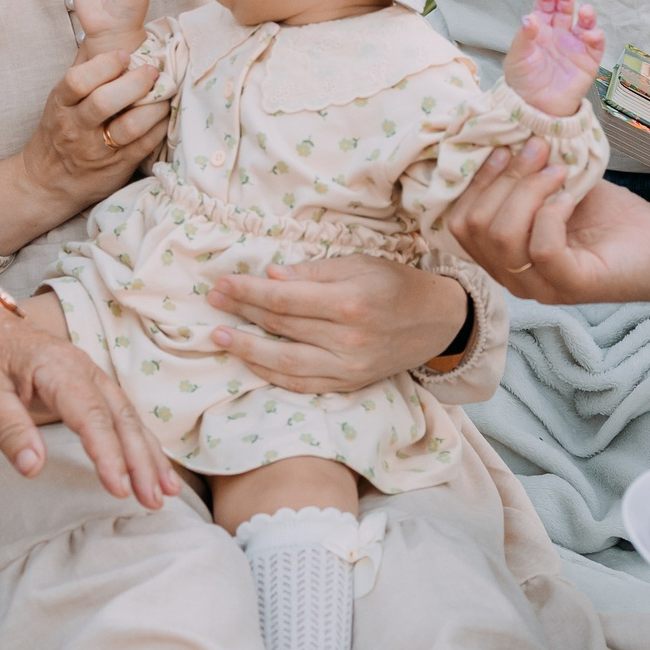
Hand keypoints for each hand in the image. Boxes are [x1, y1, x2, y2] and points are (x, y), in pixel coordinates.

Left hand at [0, 297, 183, 508]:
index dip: (108, 453)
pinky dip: (141, 443)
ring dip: (149, 455)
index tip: (118, 487)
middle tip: (153, 500)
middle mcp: (84, 370)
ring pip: (129, 417)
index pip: (91, 415)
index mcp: (58, 368)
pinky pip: (123, 415)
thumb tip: (34, 468)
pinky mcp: (92, 387)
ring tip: (166, 492)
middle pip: (121, 417)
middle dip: (141, 460)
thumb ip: (8, 429)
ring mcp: (92, 377)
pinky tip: (152, 466)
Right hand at [19, 48, 169, 211]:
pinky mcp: (117, 166)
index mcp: (62, 103)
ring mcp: (96, 149)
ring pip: (128, 127)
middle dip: (133, 83)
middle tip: (153, 71)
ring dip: (152, 106)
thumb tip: (107, 24)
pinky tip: (164, 114)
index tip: (125, 55)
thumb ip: (85, 66)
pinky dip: (159, 127)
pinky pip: (143, 145)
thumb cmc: (61, 128)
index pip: (77, 80)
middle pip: (103, 102)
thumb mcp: (63, 97)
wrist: (47, 181)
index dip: (103, 65)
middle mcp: (76, 126)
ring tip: (165, 93)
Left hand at [204, 256, 470, 391]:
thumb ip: (312, 273)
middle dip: (242, 312)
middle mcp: (348, 339)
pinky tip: (250, 361)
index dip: (247, 291)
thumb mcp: (358, 264)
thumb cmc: (394, 284)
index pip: (284, 298)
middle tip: (213, 301)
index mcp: (349, 301)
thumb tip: (269, 276)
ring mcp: (348, 367)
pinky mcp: (349, 385)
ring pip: (285, 363)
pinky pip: (301, 384)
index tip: (222, 283)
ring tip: (220, 337)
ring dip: (247, 350)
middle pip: (281, 326)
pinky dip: (271, 374)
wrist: (436, 321)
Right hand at [442, 140, 649, 302]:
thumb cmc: (608, 217)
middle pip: (475, 227)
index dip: (476, 180)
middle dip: (503, 179)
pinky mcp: (573, 286)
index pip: (459, 222)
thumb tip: (501, 133)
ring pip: (503, 237)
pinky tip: (570, 198)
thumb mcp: (555, 186)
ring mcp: (540, 287)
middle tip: (538, 149)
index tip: (504, 146)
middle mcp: (512, 277)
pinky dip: (552, 214)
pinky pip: (543, 249)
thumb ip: (524, 172)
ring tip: (558, 170)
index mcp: (500, 254)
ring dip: (528, 190)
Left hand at [505, 0, 604, 115]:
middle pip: (565, 11)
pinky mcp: (588, 61)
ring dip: (586, 15)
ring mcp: (575, 46)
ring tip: (585, 11)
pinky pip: (596, 46)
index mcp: (540, 30)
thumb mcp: (517, 58)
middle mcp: (559, 34)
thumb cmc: (523, 81)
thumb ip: (524, 38)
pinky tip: (590, 34)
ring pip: (584, 25)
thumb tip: (529, 18)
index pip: (545, 9)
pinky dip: (596, 37)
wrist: (535, 107)